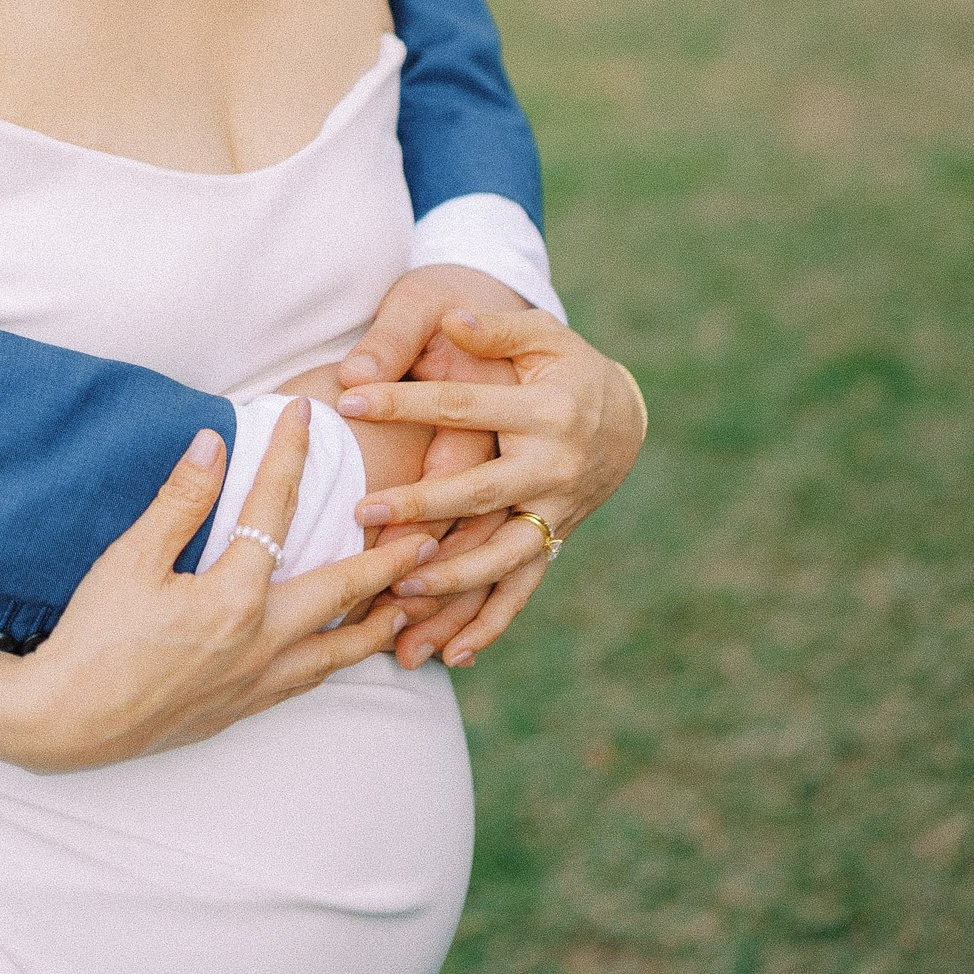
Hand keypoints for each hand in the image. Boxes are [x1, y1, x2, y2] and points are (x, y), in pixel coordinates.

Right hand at [0, 405, 439, 774]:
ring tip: (409, 604)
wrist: (65, 722)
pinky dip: (337, 662)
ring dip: (378, 623)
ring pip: (338, 652)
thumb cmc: (93, 636)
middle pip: (340, 593)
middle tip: (432, 536)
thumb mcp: (129, 559)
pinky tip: (341, 655)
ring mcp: (255, 682)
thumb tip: (213, 441)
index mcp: (233, 597)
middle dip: (388, 561)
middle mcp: (260, 643)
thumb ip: (180, 500)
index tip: (305, 414)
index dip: (289, 455)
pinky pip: (308, 683)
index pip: (273, 509)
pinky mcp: (242, 709)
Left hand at [331, 306, 647, 667]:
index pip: (464, 409)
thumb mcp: (540, 334)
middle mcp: (554, 468)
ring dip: (451, 585)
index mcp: (546, 410)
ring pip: (499, 559)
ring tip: (396, 598)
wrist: (623, 415)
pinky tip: (450, 654)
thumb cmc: (565, 363)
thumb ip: (494, 329)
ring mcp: (556, 513)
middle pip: (479, 494)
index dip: (405, 402)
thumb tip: (453, 318)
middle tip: (364, 513)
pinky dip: (488, 625)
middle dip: (421, 507)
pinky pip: (520, 591)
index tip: (349, 399)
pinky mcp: (554, 542)